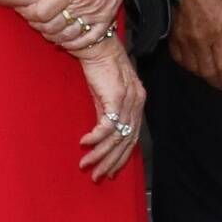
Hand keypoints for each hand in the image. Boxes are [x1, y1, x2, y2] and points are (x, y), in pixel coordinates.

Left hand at [20, 0, 129, 51]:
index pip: (42, 12)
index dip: (28, 13)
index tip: (23, 8)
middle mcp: (83, 4)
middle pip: (52, 27)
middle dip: (38, 25)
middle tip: (33, 19)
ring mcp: (96, 13)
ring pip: (68, 35)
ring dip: (54, 35)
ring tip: (47, 28)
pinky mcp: (107, 17)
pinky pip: (90, 39)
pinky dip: (76, 43)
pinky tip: (67, 40)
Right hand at [77, 36, 147, 179]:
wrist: (97, 45)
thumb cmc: (100, 67)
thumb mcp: (105, 94)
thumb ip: (107, 113)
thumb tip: (101, 135)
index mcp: (138, 103)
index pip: (133, 137)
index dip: (121, 157)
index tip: (109, 172)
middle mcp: (137, 104)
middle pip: (126, 142)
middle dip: (110, 163)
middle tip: (96, 177)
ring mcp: (129, 101)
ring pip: (117, 138)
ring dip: (100, 155)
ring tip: (86, 166)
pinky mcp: (116, 98)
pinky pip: (107, 126)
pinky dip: (95, 138)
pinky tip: (84, 144)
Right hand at [168, 0, 221, 93]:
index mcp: (220, 33)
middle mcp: (201, 40)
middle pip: (208, 71)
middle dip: (216, 81)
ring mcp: (185, 39)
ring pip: (192, 67)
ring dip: (202, 75)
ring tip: (210, 76)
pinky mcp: (173, 35)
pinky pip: (178, 57)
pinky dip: (186, 64)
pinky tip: (192, 64)